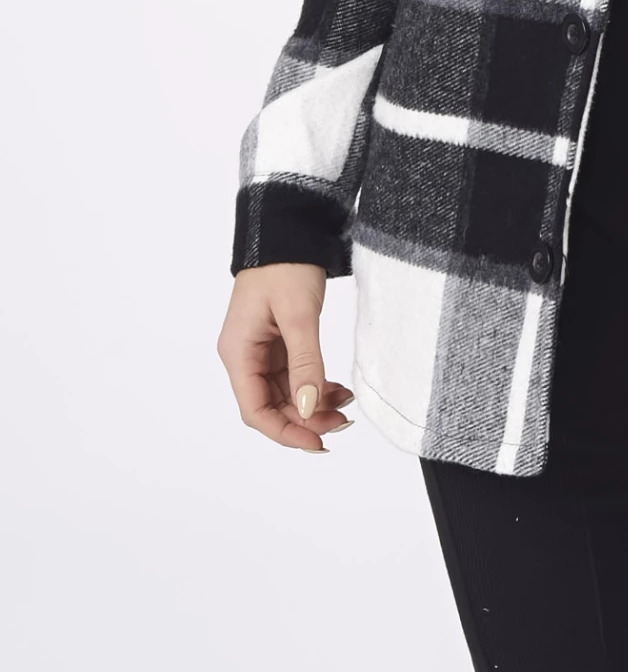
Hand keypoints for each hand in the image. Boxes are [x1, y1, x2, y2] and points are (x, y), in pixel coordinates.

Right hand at [218, 262, 353, 451]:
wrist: (289, 229)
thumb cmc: (285, 266)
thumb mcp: (298, 315)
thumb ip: (305, 363)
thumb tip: (307, 408)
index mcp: (238, 352)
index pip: (255, 410)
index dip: (284, 431)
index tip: (316, 442)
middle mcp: (245, 355)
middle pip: (271, 405)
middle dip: (304, 418)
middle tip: (341, 423)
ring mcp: (261, 348)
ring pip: (285, 393)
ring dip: (312, 403)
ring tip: (345, 405)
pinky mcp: (278, 340)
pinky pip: (294, 374)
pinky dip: (314, 384)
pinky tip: (338, 389)